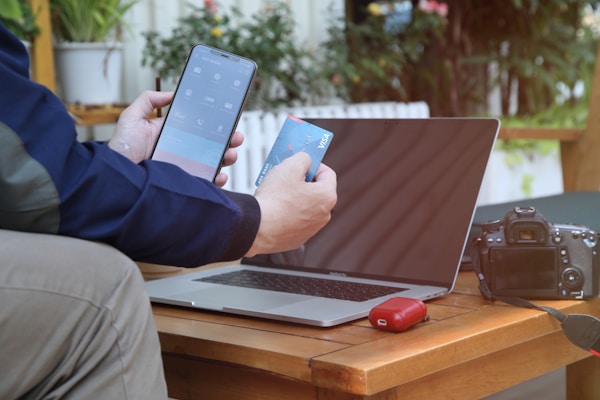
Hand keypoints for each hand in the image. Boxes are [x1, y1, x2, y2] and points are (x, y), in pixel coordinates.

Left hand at [109, 90, 243, 186]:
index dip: (215, 123)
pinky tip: (220, 174)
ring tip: (230, 153)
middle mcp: (183, 150)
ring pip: (213, 161)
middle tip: (236, 136)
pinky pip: (206, 181)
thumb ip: (149, 100)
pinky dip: (218, 178)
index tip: (226, 118)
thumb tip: (172, 93)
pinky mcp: (185, 182)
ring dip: (227, 156)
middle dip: (229, 139)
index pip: (200, 127)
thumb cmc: (122, 147)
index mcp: (175, 134)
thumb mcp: (132, 117)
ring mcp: (185, 167)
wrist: (118, 176)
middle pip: (212, 144)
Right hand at [246, 152, 336, 255]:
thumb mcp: (290, 166)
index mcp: (327, 197)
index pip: (327, 173)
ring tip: (277, 192)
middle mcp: (324, 215)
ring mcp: (311, 229)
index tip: (303, 163)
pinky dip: (288, 213)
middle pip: (317, 191)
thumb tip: (306, 160)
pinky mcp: (297, 238)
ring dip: (295, 197)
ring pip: (306, 206)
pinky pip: (295, 220)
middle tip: (288, 176)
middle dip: (303, 181)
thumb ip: (303, 158)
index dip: (314, 165)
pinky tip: (275, 208)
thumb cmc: (274, 200)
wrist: (257, 228)